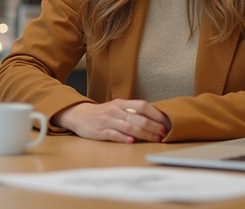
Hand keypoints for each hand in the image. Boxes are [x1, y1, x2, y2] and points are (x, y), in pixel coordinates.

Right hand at [54, 99, 170, 142]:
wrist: (78, 115)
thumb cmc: (102, 113)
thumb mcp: (117, 108)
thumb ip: (132, 112)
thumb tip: (154, 120)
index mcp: (121, 103)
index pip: (142, 106)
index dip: (156, 114)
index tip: (166, 123)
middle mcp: (115, 110)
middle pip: (139, 118)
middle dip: (153, 127)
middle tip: (163, 134)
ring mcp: (107, 121)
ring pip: (129, 126)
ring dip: (144, 134)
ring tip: (154, 139)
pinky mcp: (100, 131)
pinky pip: (114, 134)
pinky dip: (124, 138)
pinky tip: (132, 141)